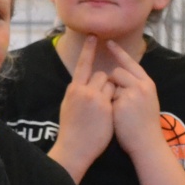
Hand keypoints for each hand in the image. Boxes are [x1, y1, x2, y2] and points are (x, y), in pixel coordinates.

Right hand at [50, 36, 115, 179]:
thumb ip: (77, 92)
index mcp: (73, 89)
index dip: (88, 50)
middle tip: (100, 101)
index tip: (94, 36)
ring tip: (103, 110)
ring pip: (111, 84)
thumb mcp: (68, 106)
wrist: (74, 148)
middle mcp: (83, 91)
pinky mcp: (106, 108)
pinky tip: (107, 116)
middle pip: (102, 75)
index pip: (82, 65)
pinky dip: (115, 103)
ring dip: (112, 93)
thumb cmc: (71, 130)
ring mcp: (95, 99)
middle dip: (105, 83)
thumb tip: (83, 83)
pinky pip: (116, 96)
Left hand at [103, 41, 165, 159]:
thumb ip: (135, 87)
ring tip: (121, 111)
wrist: (147, 143)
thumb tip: (119, 78)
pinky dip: (109, 107)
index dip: (119, 52)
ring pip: (111, 85)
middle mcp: (142, 85)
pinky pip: (107, 98)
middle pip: (118, 72)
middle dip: (112, 83)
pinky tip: (118, 117)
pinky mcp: (122, 103)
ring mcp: (132, 94)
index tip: (108, 42)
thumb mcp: (145, 101)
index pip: (131, 63)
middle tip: (119, 101)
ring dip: (110, 95)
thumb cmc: (143, 125)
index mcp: (148, 83)